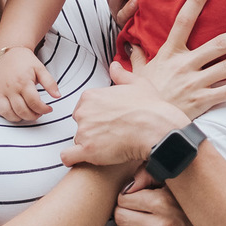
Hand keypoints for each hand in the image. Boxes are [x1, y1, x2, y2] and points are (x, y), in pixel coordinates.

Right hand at [0, 48, 59, 121]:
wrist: (9, 52)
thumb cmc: (25, 60)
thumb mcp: (41, 68)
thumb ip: (50, 83)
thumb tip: (58, 96)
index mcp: (23, 82)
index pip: (34, 103)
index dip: (43, 109)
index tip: (49, 109)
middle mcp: (11, 89)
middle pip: (21, 111)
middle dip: (33, 116)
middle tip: (39, 113)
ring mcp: (1, 92)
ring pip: (8, 113)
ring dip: (19, 118)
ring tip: (28, 113)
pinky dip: (4, 114)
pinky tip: (14, 111)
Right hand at [61, 0, 225, 166]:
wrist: (142, 124)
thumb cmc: (140, 99)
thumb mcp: (134, 75)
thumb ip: (134, 58)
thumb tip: (128, 44)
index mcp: (169, 54)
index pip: (182, 21)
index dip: (195, 1)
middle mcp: (185, 65)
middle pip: (219, 44)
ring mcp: (195, 83)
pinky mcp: (202, 101)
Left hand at [63, 78, 184, 166]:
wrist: (157, 129)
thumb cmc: (150, 107)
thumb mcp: (137, 83)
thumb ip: (121, 75)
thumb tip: (114, 65)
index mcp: (91, 96)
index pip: (83, 109)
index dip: (96, 117)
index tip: (109, 123)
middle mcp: (83, 112)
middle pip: (80, 125)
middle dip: (91, 131)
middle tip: (110, 136)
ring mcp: (84, 131)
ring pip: (78, 141)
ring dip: (89, 146)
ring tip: (109, 149)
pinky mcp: (87, 150)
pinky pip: (68, 157)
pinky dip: (73, 159)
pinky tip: (85, 159)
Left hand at [114, 182, 206, 225]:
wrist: (218, 221)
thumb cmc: (188, 197)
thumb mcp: (171, 180)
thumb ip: (147, 174)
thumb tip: (126, 187)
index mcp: (163, 202)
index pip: (123, 199)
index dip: (124, 196)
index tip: (131, 196)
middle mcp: (165, 225)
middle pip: (121, 218)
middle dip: (122, 211)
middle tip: (130, 209)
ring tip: (134, 221)